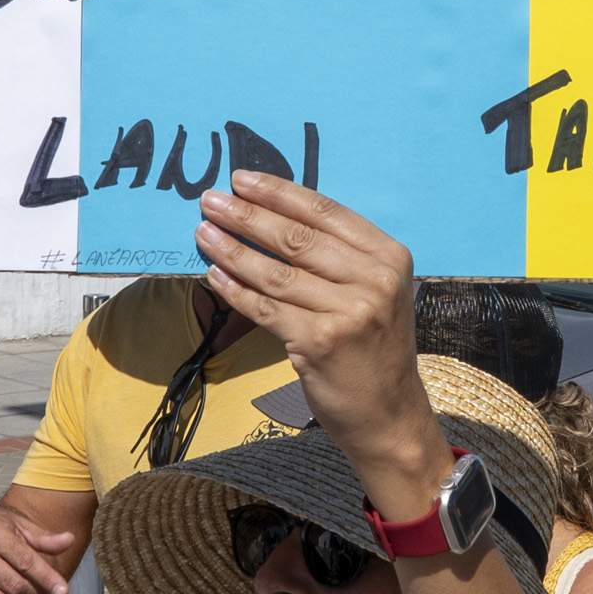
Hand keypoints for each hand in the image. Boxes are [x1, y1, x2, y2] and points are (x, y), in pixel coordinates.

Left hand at [191, 176, 434, 505]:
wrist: (389, 413)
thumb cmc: (374, 347)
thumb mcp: (375, 291)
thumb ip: (338, 257)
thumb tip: (271, 216)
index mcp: (389, 256)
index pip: (326, 212)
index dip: (279, 192)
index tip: (243, 180)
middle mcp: (374, 280)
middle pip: (296, 238)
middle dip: (247, 216)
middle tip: (210, 200)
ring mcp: (348, 312)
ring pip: (276, 273)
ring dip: (232, 250)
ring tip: (203, 233)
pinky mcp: (319, 342)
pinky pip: (266, 309)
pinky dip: (236, 291)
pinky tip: (213, 276)